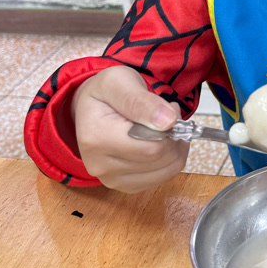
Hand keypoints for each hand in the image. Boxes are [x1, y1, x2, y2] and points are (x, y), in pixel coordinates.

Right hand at [71, 66, 184, 192]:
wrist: (91, 108)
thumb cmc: (105, 91)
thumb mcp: (119, 81)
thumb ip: (141, 101)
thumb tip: (167, 121)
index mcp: (96, 138)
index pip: (151, 146)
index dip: (171, 127)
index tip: (171, 108)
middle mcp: (99, 165)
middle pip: (158, 160)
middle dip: (174, 136)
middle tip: (170, 115)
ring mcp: (111, 179)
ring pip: (164, 172)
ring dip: (175, 149)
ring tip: (165, 127)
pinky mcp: (123, 186)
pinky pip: (160, 179)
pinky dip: (169, 161)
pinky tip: (161, 143)